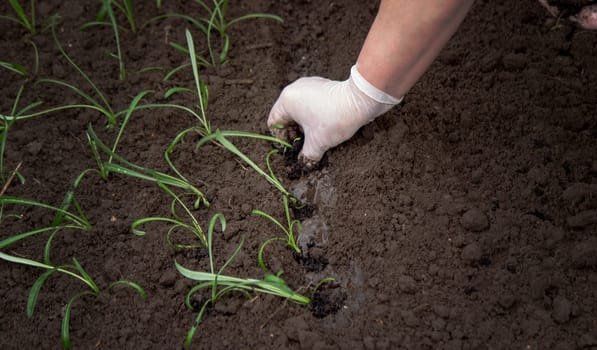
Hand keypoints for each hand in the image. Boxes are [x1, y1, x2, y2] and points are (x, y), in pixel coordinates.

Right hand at [268, 66, 400, 168]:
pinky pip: (311, 103)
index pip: (274, 123)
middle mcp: (294, 89)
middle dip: (294, 133)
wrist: (361, 101)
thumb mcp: (317, 143)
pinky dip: (314, 116)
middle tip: (305, 144)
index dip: (282, 139)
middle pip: (286, 116)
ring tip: (316, 136)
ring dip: (305, 125)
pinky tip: (325, 125)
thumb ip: (306, 156)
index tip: (294, 148)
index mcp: (287, 100)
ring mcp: (309, 85)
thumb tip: (304, 164)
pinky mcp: (321, 85)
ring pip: (299, 110)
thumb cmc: (335, 119)